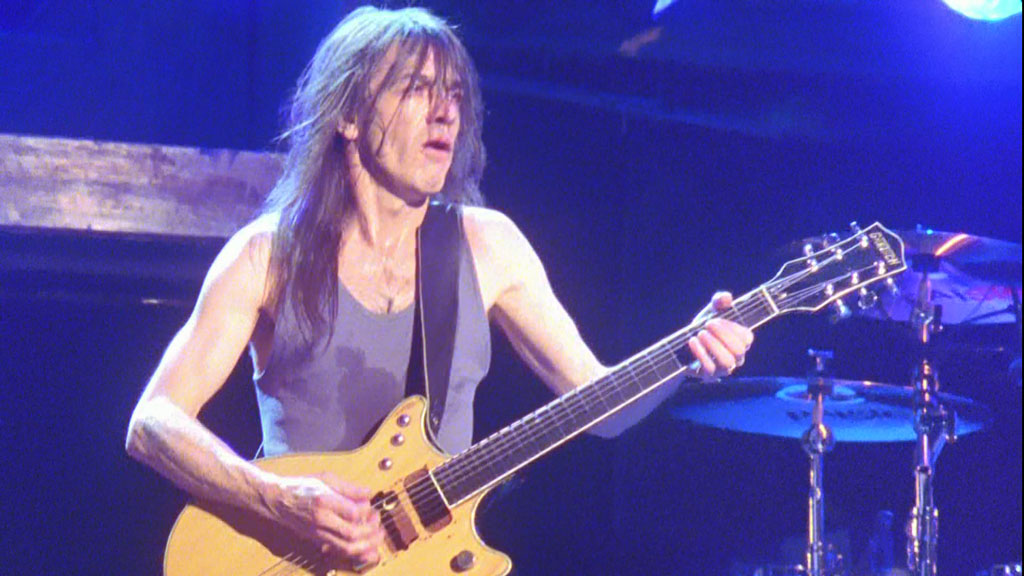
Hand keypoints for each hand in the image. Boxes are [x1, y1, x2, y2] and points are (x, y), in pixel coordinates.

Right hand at [267, 473, 384, 564]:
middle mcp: (320, 520)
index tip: (371, 507)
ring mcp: (318, 533)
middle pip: (351, 534)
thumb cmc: (300, 487)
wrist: (276, 501)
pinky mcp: (316, 540)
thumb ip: (348, 488)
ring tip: (377, 538)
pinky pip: (338, 550)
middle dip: (371, 532)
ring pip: (345, 547)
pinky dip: (354, 552)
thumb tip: (368, 494)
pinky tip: (366, 548)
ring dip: (366, 546)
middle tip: (379, 524)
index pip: (353, 512)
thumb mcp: (325, 478)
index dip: (367, 512)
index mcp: (323, 501)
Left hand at [687, 292, 753, 380]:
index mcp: (741, 342)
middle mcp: (736, 358)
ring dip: (713, 345)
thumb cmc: (704, 328)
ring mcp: (723, 369)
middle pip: (738, 350)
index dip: (732, 327)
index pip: (747, 338)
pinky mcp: (709, 376)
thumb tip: (727, 297)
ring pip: (727, 362)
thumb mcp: (711, 312)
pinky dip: (701, 353)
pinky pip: (709, 369)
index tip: (716, 319)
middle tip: (708, 324)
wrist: (683, 346)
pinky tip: (693, 341)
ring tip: (700, 333)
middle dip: (723, 335)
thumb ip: (719, 302)